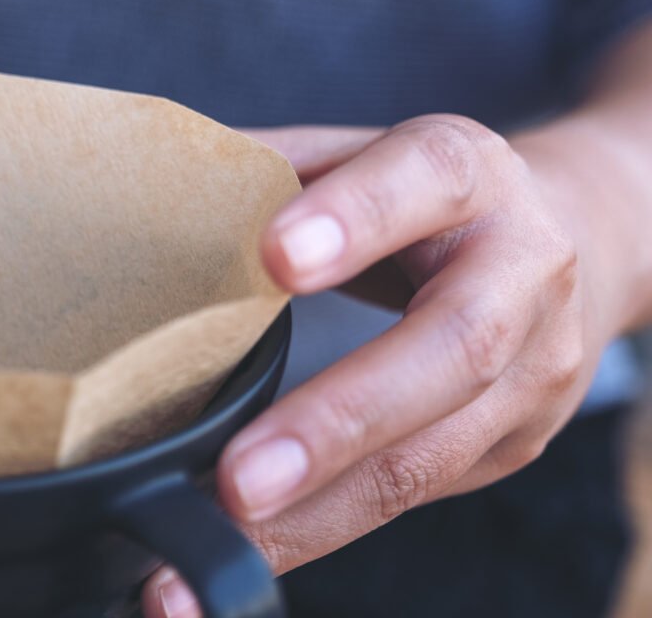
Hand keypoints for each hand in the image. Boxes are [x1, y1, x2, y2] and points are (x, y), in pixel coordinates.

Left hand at [144, 114, 619, 616]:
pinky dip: (324, 528)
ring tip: (227, 538)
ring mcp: (533, 370)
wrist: (551, 236)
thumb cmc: (416, 195)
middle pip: (453, 348)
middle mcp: (521, 271)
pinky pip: (415, 495)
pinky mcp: (513, 444)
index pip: (425, 180)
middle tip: (239, 476)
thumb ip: (269, 169)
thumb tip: (153, 187)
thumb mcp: (356, 155)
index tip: (274, 258)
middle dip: (339, 419)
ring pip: (434, 454)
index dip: (355, 217)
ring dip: (321, 511)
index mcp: (470, 172)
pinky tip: (255, 549)